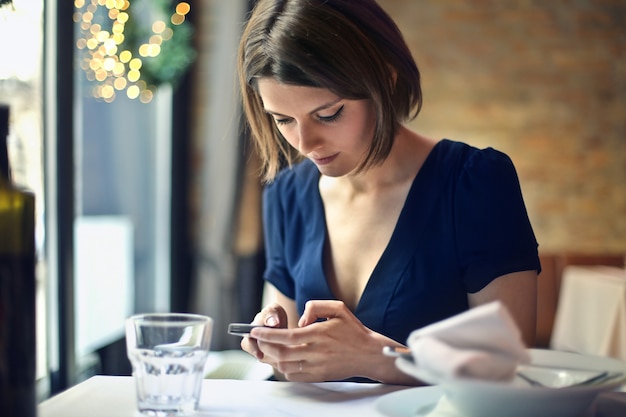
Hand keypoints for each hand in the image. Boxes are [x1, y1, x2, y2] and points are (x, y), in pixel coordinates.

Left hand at [248, 300, 388, 381]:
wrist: (369, 354)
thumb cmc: (353, 330)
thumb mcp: (338, 308)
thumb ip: (316, 306)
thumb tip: (301, 320)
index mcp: (319, 334)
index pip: (287, 336)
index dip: (268, 335)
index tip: (255, 331)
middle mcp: (317, 351)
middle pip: (282, 353)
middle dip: (264, 346)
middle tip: (256, 340)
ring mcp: (317, 366)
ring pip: (286, 366)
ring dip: (272, 358)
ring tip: (265, 349)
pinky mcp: (319, 376)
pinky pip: (295, 376)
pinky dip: (284, 369)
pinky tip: (281, 359)